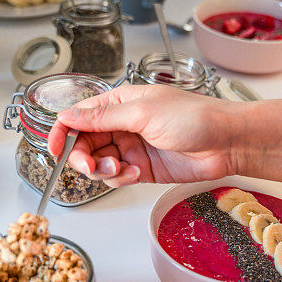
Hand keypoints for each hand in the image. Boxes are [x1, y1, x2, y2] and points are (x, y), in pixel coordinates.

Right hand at [47, 85, 240, 187]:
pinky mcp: (143, 169)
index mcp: (119, 102)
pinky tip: (136, 174)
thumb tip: (67, 115)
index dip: (62, 132)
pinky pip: (117, 177)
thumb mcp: (143, 112)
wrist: (227, 142)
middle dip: (82, 157)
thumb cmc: (195, 117)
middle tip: (91, 167)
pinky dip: (119, 179)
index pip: (78, 116)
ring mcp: (132, 147)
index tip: (55, 149)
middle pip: (84, 144)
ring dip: (102, 170)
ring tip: (121, 170)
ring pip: (98, 163)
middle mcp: (122, 124)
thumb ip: (102, 117)